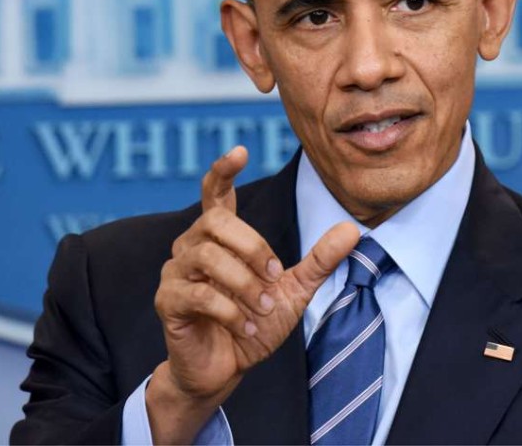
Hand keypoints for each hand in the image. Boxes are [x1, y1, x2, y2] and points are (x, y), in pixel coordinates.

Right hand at [147, 146, 358, 442]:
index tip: (239, 151)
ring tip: (263, 308)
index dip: (223, 170)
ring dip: (245, 284)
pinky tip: (246, 327)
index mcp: (219, 238)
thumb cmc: (253, 324)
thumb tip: (353, 228)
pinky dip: (231, 312)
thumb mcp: (293, 291)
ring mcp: (175, 273)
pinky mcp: (168, 302)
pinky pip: (198, 294)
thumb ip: (319, 260)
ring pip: (208, 257)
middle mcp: (192, 247)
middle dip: (252, 246)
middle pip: (215, 221)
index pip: (215, 193)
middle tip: (274, 275)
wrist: (225, 370)